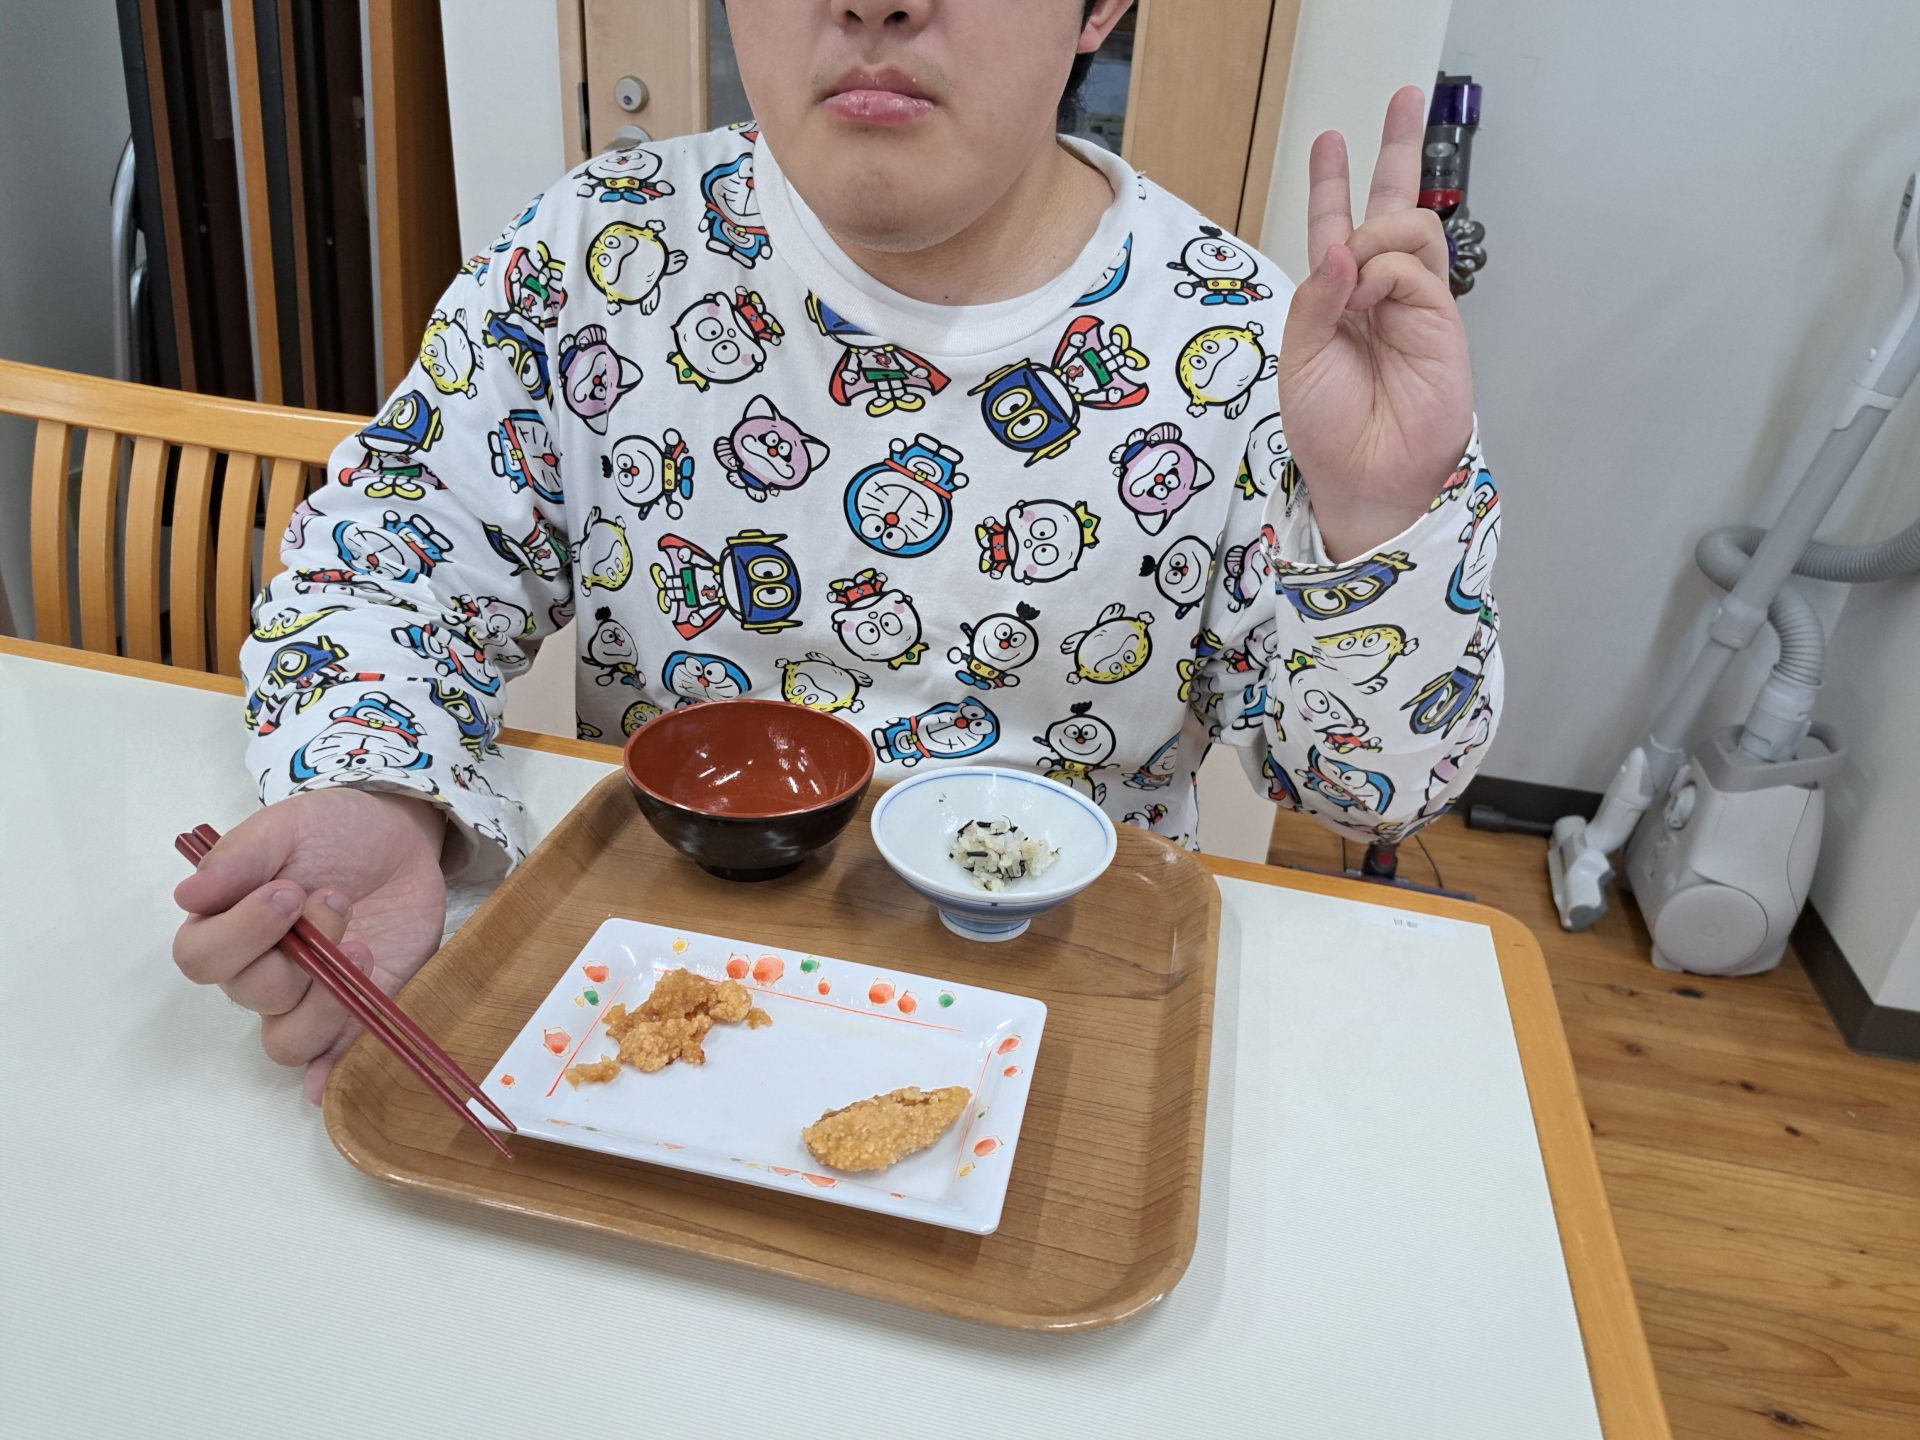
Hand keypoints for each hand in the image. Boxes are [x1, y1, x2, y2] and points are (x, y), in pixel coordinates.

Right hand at [172, 788, 448, 1103]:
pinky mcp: (354, 1014)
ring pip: (288, 1039)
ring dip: (326, 1001)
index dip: (242, 933)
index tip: (288, 892)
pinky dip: (329, 1074)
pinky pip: (332, 1061)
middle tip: (336, 896)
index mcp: (227, 926)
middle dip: (300, 948)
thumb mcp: (285, 826)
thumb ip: (241, 856)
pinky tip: (331, 1081)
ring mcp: (306, 999)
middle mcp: (259, 971)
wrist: (399, 842)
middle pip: (252, 993)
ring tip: (363, 946)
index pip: (202, 958)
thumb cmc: (332, 832)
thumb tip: (189, 893)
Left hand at [1275, 85, 1474, 560]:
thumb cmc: (1327, 428)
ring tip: (1357, 267)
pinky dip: (1387, 269)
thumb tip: (1343, 244)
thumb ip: (1317, 296)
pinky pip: (1414, 267)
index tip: (1328, 141)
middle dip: (1397, 149)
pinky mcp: (1441, 320)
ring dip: (1377, 230)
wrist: (1364, 477)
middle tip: (1404, 97)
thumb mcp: (1300, 355)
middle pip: (1393, 207)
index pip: (1334, 227)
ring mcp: (1414, 304)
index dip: (1330, 184)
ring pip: (1409, 228)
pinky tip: (1371, 291)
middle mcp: (1378, 294)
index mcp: (1337, 300)